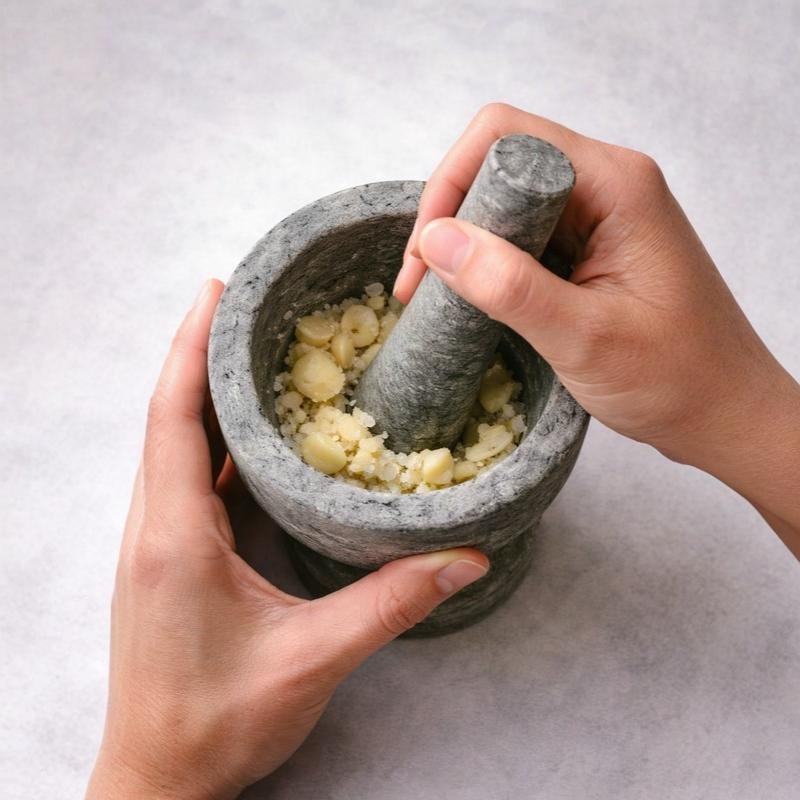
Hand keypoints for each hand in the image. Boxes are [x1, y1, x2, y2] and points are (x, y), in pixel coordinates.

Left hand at [85, 280, 488, 798]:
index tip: (215, 292)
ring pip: (176, 446)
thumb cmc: (217, 724)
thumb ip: (391, 603)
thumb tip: (462, 557)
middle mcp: (156, 528)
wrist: (159, 780)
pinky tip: (250, 430)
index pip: (174, 418)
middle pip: (170, 417)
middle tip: (243, 302)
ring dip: (204, 394)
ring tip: (249, 351)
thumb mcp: (314, 660)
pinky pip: (188, 478)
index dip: (190, 348)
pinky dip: (213, 439)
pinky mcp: (169, 558)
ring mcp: (158, 543)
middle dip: (200, 353)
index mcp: (177, 537)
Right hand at [395, 103, 799, 554]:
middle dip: (450, 216)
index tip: (427, 252)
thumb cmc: (676, 380)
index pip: (507, 138)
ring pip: (508, 200)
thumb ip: (509, 286)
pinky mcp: (591, 245)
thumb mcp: (585, 338)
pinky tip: (474, 297)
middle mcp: (608, 184)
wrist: (722, 413)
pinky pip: (524, 233)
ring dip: (467, 243)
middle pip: (501, 162)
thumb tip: (436, 240)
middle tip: (423, 282)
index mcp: (616, 184)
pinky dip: (490, 262)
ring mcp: (600, 214)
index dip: (452, 185)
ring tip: (440, 295)